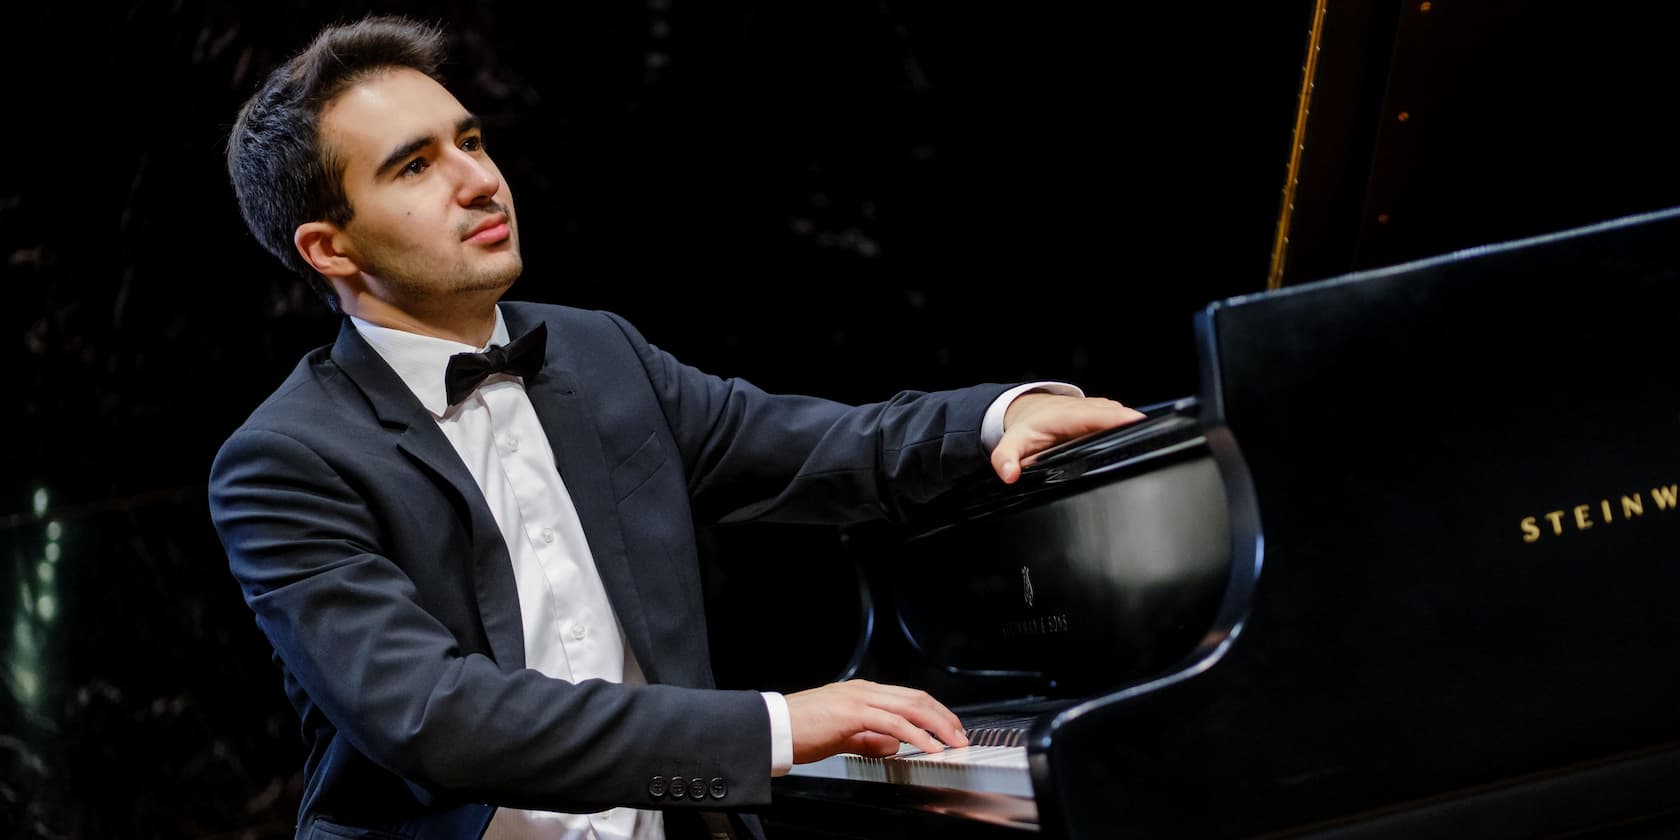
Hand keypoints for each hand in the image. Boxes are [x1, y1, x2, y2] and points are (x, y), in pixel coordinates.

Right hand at [785, 679, 968, 763]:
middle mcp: (864, 690)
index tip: (949, 728)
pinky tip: (928, 747)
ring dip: (937, 725)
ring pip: (911, 707)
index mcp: (862, 693)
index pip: (908, 697)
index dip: (934, 712)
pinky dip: (916, 735)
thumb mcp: (842, 737)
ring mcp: (859, 699)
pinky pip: (894, 723)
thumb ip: (869, 740)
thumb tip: (894, 746)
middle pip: (917, 698)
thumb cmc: (801, 731)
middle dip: (943, 717)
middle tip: (960, 736)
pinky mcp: (853, 713)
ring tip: (953, 742)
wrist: (773, 728)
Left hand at [991, 393, 1145, 483]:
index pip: (1097, 415)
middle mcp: (1086, 409)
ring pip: (1122, 416)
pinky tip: (1142, 442)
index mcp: (1066, 415)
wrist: (1028, 409)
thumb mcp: (1010, 443)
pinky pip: (1121, 420)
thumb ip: (1005, 458)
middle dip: (1136, 425)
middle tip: (1156, 442)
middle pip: (1117, 415)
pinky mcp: (1104, 414)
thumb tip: (1009, 474)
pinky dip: (1131, 428)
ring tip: (1155, 445)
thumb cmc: (1024, 428)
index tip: (1137, 423)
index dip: (1117, 419)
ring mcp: (1097, 410)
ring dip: (1136, 428)